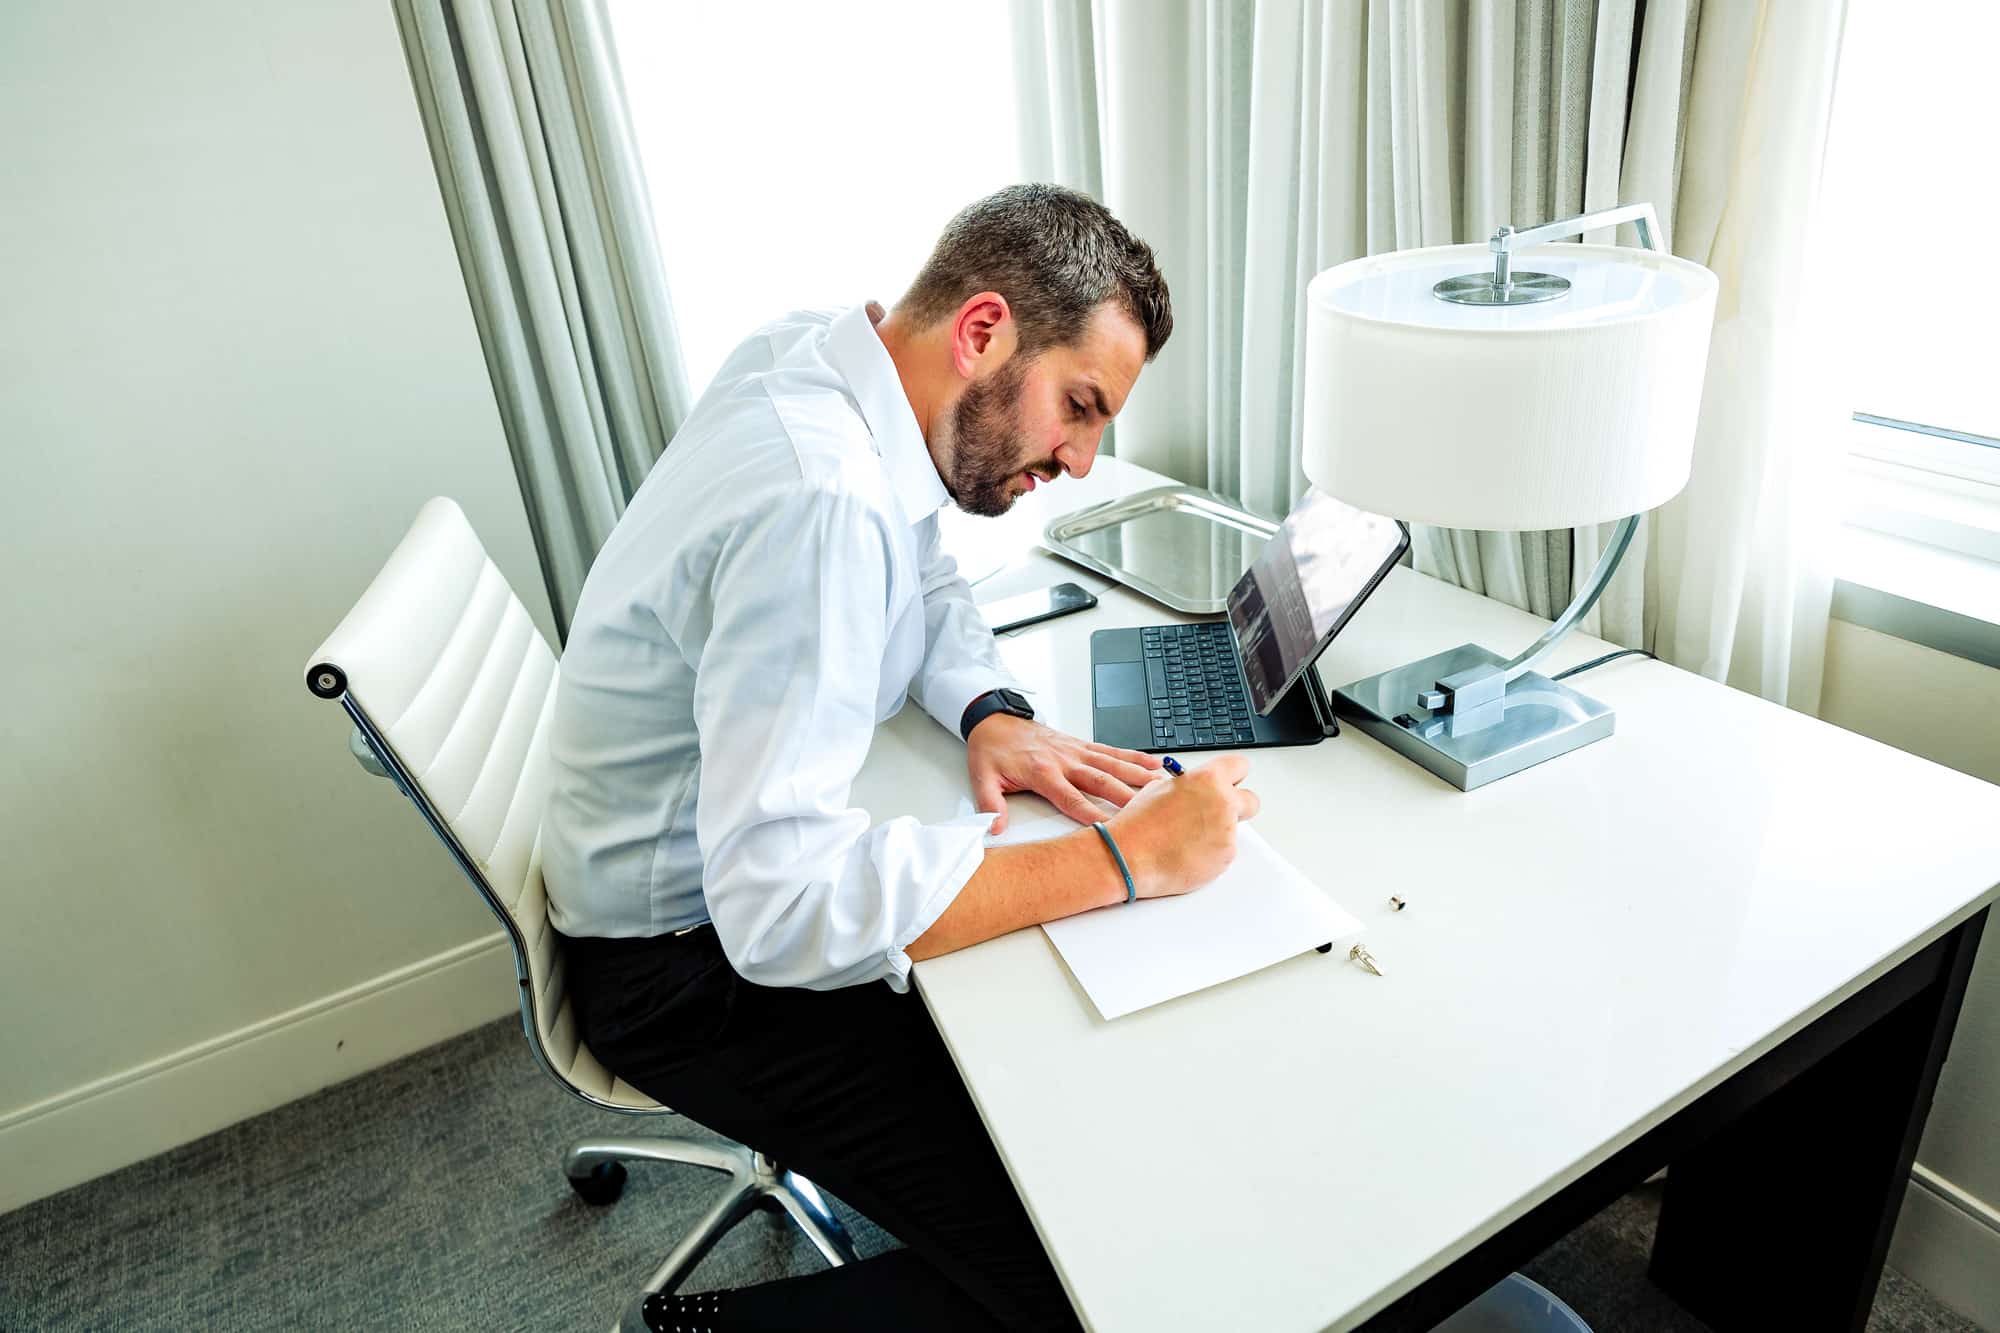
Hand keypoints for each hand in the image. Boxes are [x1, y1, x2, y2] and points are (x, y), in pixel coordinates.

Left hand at [967, 714, 1163, 832]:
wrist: (994, 720)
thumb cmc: (992, 750)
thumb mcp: (982, 778)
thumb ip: (990, 804)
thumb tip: (995, 827)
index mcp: (1042, 772)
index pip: (1071, 799)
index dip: (1090, 814)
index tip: (1109, 828)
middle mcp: (1064, 760)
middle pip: (1100, 782)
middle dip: (1125, 796)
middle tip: (1149, 810)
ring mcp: (1076, 751)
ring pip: (1112, 765)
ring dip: (1137, 775)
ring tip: (1161, 787)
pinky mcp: (1081, 744)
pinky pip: (1111, 751)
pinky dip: (1133, 757)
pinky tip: (1153, 764)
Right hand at [1104, 753, 1259, 897]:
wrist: (1128, 856)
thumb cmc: (1138, 824)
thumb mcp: (1160, 788)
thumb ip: (1189, 786)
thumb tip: (1196, 790)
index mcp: (1209, 779)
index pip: (1239, 766)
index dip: (1233, 776)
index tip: (1230, 782)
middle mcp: (1224, 803)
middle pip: (1251, 801)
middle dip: (1238, 807)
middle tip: (1216, 814)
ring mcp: (1227, 833)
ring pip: (1233, 830)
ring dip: (1217, 834)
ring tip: (1185, 839)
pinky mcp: (1225, 858)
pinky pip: (1224, 853)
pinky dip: (1209, 855)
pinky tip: (1186, 854)